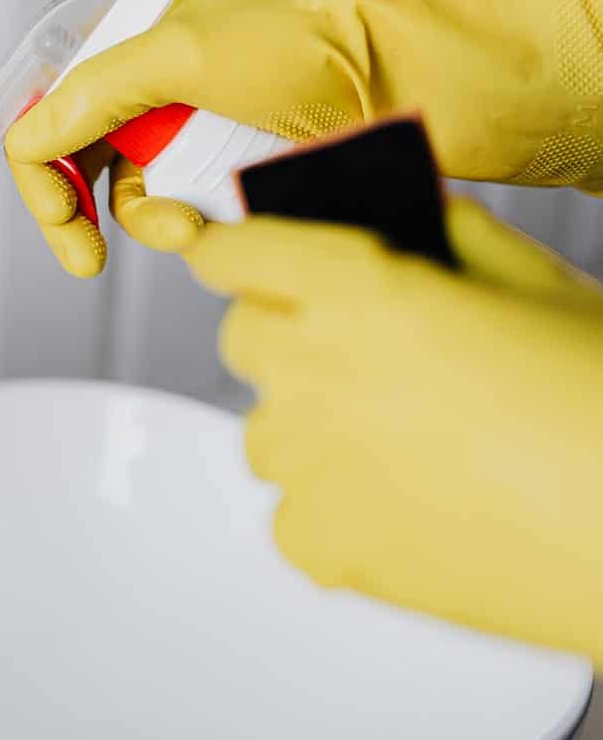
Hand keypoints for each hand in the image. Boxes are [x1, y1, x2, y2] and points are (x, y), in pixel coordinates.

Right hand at [7, 0, 602, 275]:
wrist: (410, 71)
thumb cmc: (313, 40)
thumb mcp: (185, 48)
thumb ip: (95, 92)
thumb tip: (32, 134)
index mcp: (135, 45)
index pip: (52, 109)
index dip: (41, 165)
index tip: (57, 215)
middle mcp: (159, 92)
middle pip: (84, 164)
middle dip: (81, 212)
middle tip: (85, 255)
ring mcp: (198, 137)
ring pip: (139, 201)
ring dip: (152, 222)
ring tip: (190, 224)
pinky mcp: (234, 175)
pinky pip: (190, 215)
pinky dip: (194, 227)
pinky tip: (216, 223)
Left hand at [184, 200, 602, 665]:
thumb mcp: (532, 282)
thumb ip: (447, 234)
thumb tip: (409, 217)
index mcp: (357, 289)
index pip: (235, 253)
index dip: (230, 251)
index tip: (231, 257)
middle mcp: (313, 370)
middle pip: (242, 338)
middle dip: (282, 333)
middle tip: (348, 350)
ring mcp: (308, 464)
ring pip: (264, 430)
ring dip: (309, 427)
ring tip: (398, 442)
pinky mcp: (323, 545)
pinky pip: (293, 513)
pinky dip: (332, 508)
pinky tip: (405, 507)